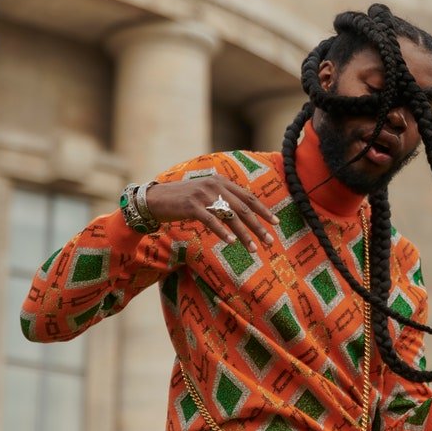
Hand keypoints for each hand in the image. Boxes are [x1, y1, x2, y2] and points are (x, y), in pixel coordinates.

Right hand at [144, 178, 277, 251]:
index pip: (248, 197)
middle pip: (243, 208)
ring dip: (244, 234)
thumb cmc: (183, 201)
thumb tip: (244, 214)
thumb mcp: (207, 195)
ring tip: (253, 248)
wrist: (155, 199)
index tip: (276, 223)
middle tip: (269, 241)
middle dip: (259, 226)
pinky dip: (222, 232)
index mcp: (222, 182)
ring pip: (230, 216)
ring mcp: (204, 195)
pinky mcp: (192, 205)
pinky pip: (211, 220)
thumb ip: (224, 199)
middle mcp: (215, 185)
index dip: (263, 211)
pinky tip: (231, 242)